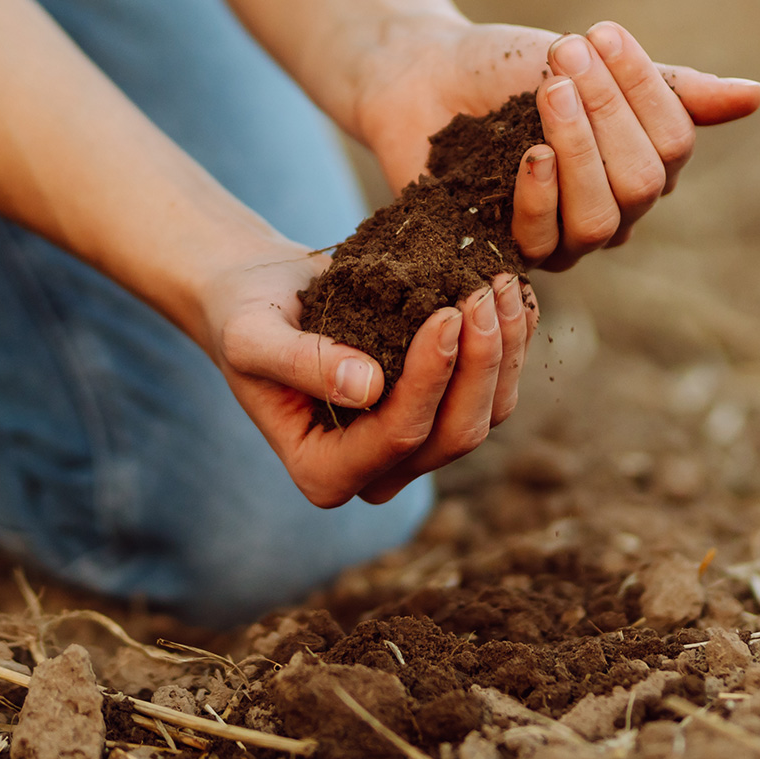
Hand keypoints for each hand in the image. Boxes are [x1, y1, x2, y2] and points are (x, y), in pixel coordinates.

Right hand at [201, 240, 537, 506]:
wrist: (260, 295)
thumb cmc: (244, 315)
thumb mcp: (251, 335)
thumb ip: (299, 363)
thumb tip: (367, 388)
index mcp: (324, 472)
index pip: (397, 436)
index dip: (430, 379)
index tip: (445, 313)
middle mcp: (376, 473)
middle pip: (453, 435)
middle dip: (479, 364)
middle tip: (483, 292)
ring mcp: (414, 446)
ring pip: (485, 416)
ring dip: (503, 351)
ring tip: (501, 285)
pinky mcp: (439, 411)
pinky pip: (493, 390)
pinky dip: (510, 344)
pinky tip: (515, 297)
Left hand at [354, 16, 759, 271]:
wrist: (421, 74)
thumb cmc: (507, 67)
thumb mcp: (586, 64)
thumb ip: (666, 86)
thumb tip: (756, 95)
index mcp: (641, 160)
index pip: (673, 142)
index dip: (644, 89)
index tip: (599, 33)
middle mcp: (611, 210)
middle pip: (642, 184)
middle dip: (609, 113)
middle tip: (564, 57)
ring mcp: (561, 238)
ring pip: (603, 220)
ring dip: (580, 150)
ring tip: (550, 91)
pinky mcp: (508, 253)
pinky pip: (545, 242)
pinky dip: (543, 196)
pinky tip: (530, 155)